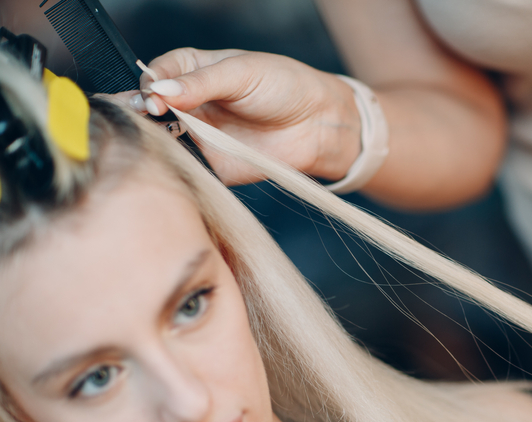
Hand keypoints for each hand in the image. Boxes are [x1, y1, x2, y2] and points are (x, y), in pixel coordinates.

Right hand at [136, 48, 360, 184]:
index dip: (151, 85)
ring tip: (154, 139)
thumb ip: (201, 83)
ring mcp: (197, 135)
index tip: (156, 96)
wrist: (318, 125)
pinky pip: (184, 169)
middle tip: (149, 116)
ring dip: (152, 141)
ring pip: (160, 140)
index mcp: (191, 70)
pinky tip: (170, 163)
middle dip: (141, 113)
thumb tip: (159, 91)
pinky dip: (175, 168)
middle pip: (148, 108)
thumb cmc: (284, 86)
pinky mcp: (210, 165)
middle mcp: (188, 103)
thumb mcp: (242, 73)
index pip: (155, 75)